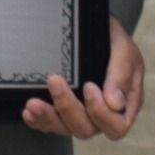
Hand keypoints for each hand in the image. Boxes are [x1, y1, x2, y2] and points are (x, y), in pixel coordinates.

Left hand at [24, 16, 147, 139]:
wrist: (91, 26)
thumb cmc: (112, 39)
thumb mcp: (124, 49)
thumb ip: (122, 74)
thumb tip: (115, 103)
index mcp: (125, 104)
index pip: (116, 126)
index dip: (101, 113)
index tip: (88, 86)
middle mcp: (103, 115)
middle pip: (86, 129)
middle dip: (68, 109)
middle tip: (55, 82)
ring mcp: (82, 115)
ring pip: (65, 129)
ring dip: (48, 117)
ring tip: (33, 104)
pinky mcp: (61, 112)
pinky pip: (50, 124)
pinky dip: (38, 121)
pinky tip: (28, 112)